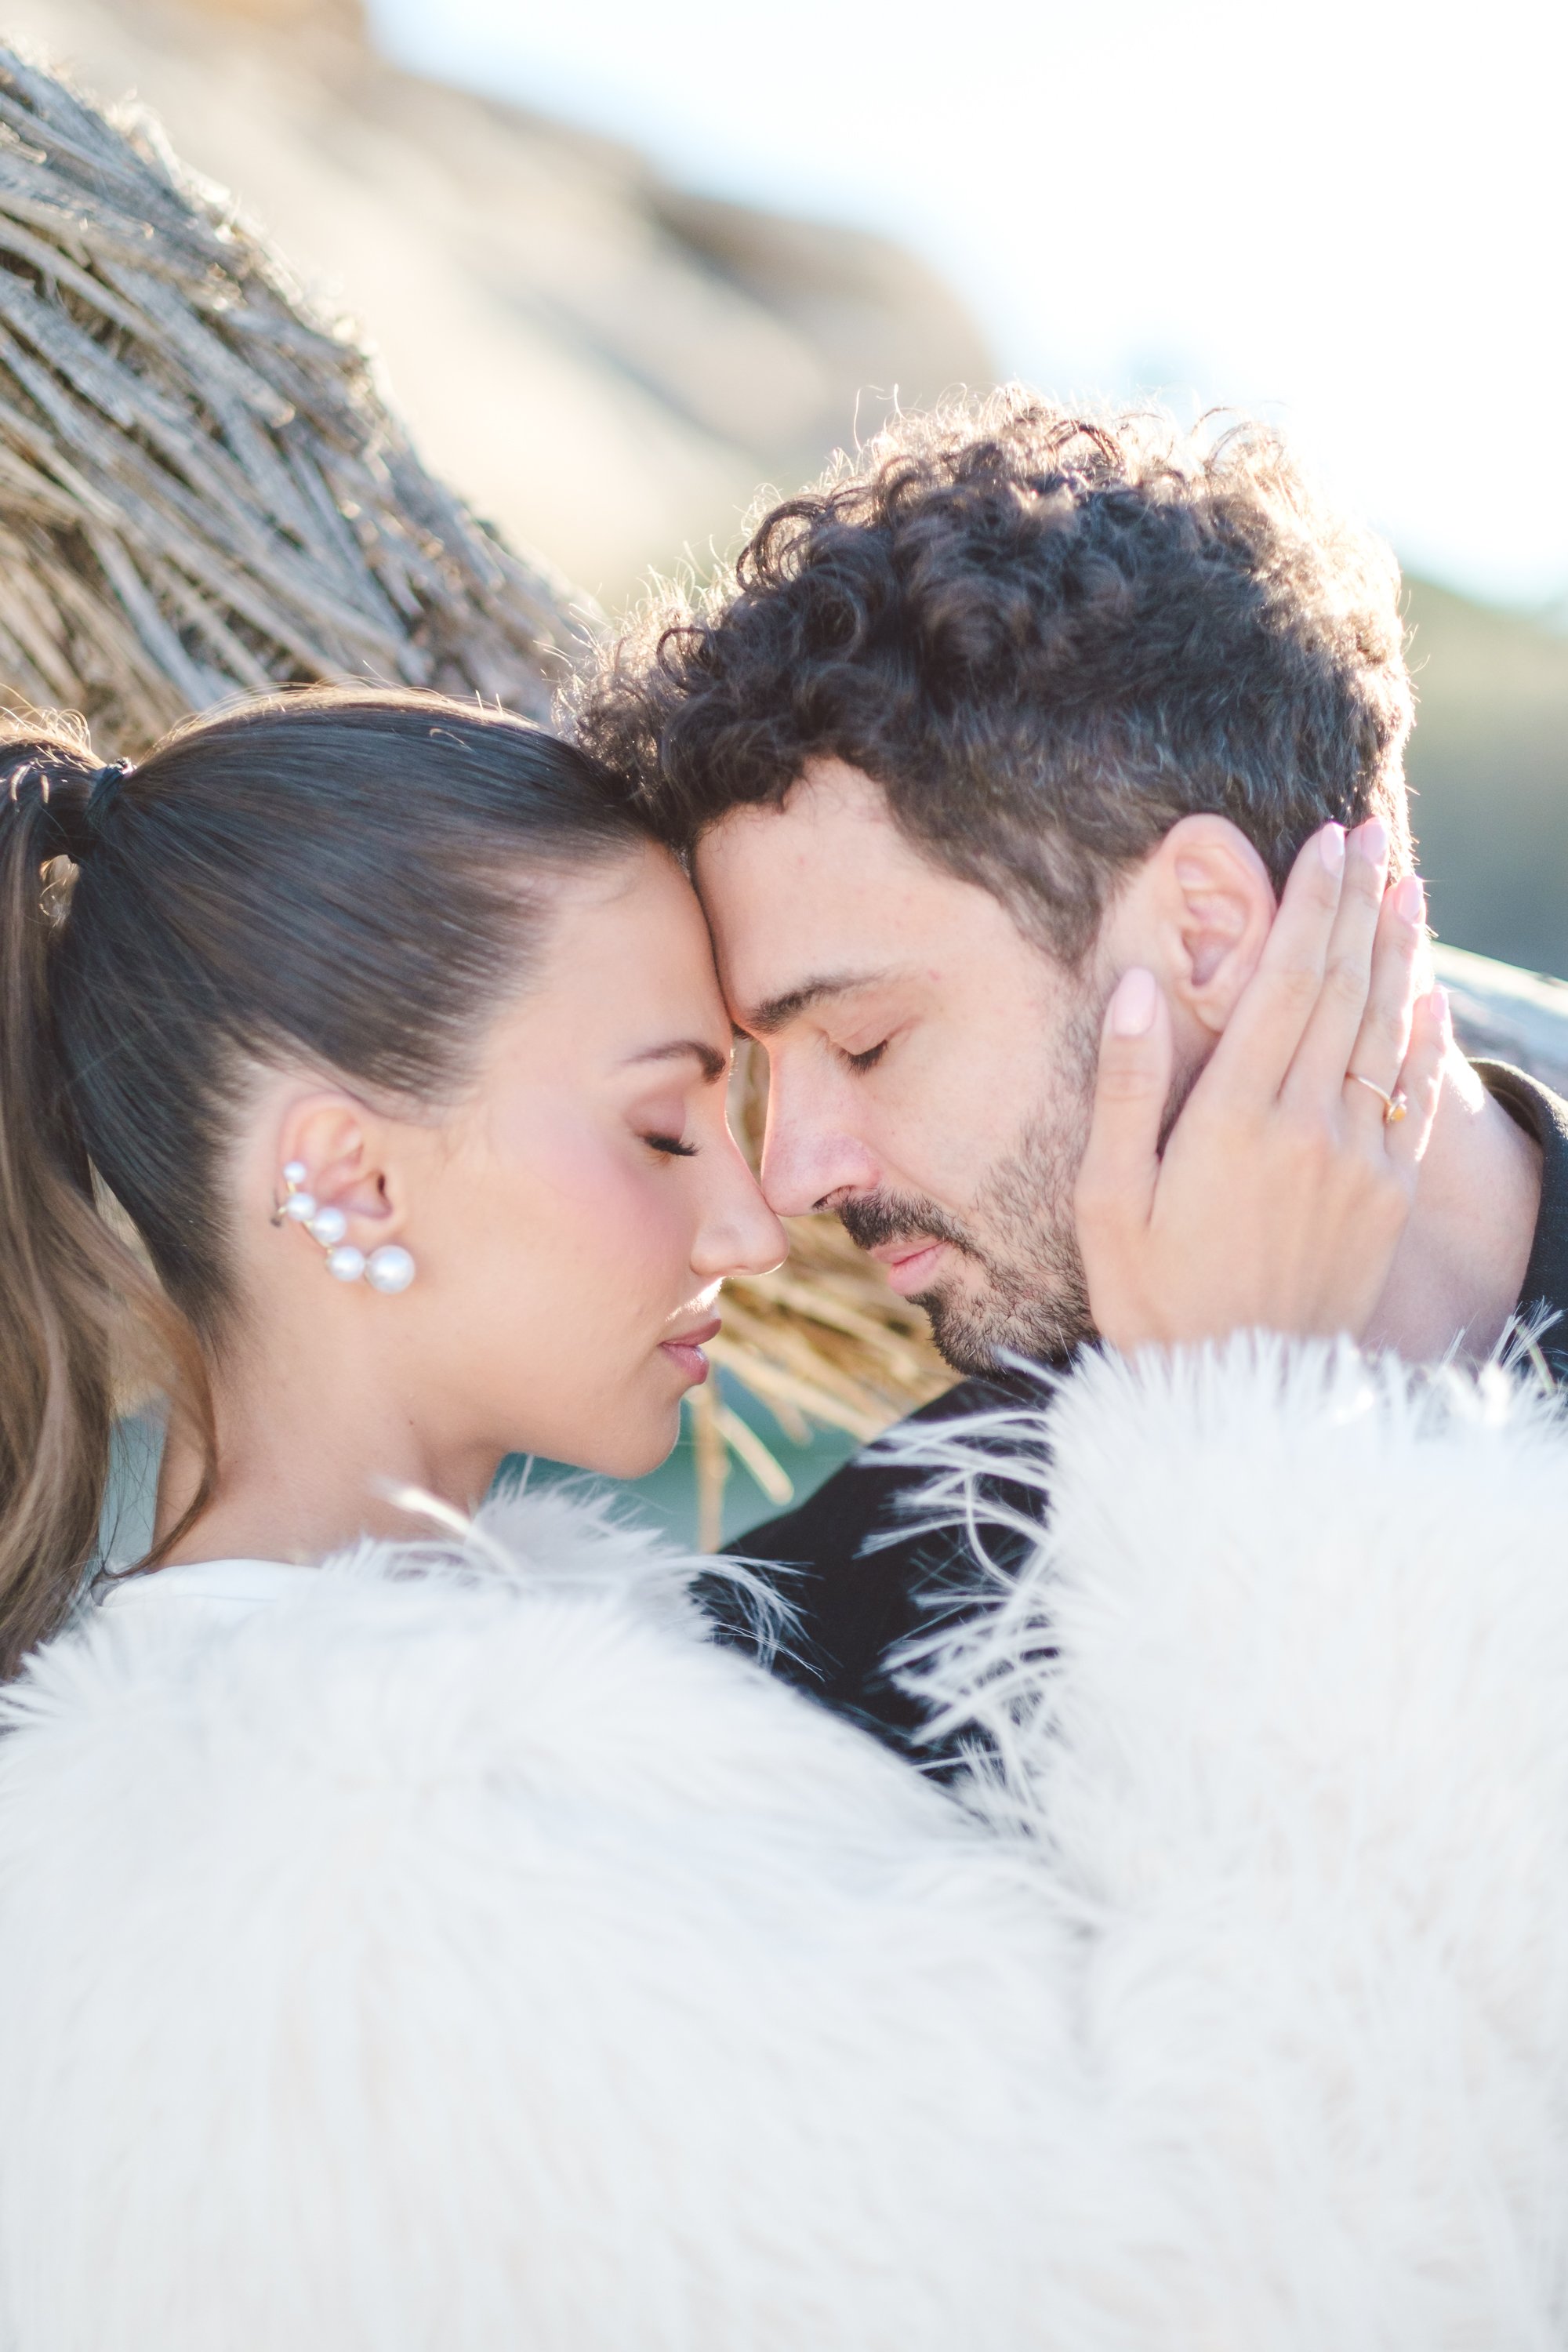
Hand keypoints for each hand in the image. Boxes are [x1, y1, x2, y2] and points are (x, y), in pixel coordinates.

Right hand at [1075, 819, 1448, 1349]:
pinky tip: (1430, 996)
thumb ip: (1122, 1089)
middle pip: (1343, 990)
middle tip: (1365, 839)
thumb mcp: (1103, 1200)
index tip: (1321, 844)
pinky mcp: (1385, 1200)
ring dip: (1398, 954)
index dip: (1309, 906)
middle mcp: (1307, 1127)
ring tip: (1404, 890)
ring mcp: (1357, 1163)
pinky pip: (1416, 1099)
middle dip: (1356, 906)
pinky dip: (1426, 1039)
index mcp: (1232, 1118)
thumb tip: (1136, 985)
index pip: (1285, 982)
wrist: (1230, 1399)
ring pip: (1388, 1033)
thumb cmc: (1149, 1296)